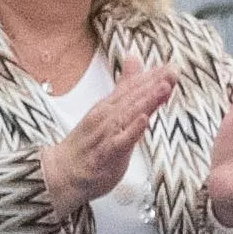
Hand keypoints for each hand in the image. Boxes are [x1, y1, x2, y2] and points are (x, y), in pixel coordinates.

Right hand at [39, 60, 174, 212]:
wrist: (60, 174)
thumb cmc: (86, 146)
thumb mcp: (106, 113)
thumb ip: (125, 88)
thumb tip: (133, 59)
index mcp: (107, 107)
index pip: (131, 88)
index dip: (152, 76)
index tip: (171, 67)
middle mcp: (106, 117)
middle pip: (133, 97)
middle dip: (154, 83)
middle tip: (172, 71)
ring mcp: (105, 135)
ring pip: (128, 115)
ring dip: (146, 100)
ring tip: (163, 87)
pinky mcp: (105, 154)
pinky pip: (120, 141)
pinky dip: (132, 130)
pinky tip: (144, 120)